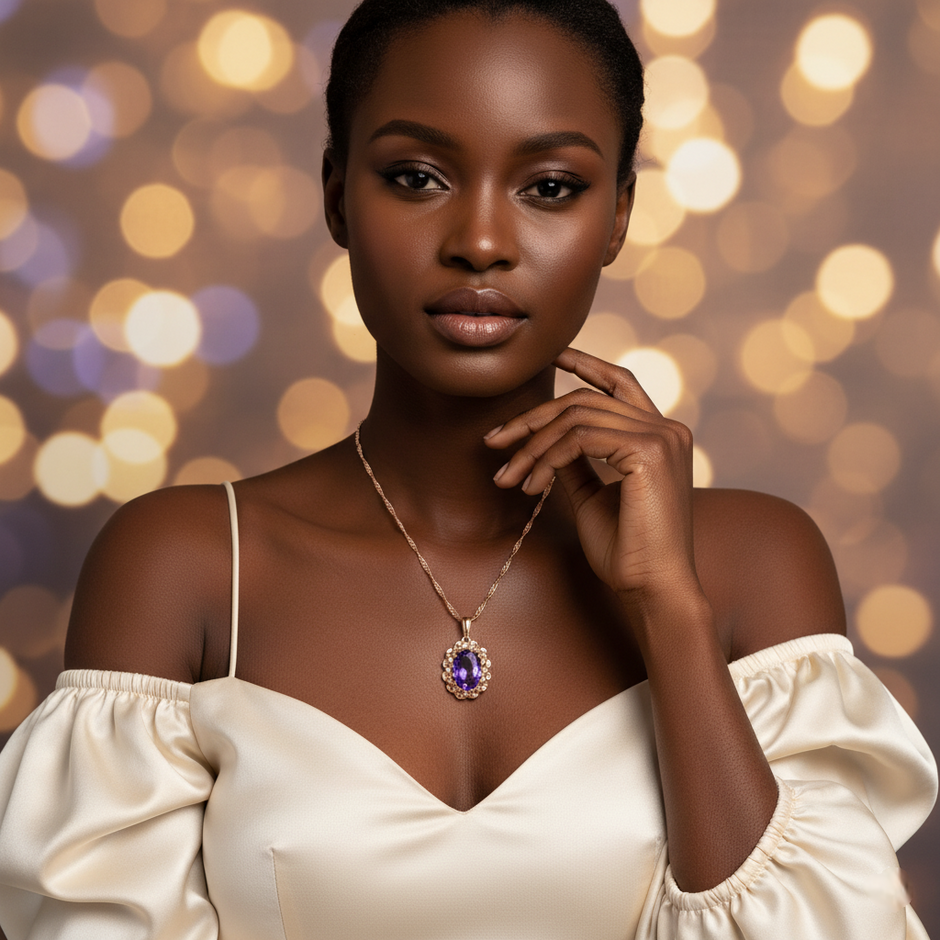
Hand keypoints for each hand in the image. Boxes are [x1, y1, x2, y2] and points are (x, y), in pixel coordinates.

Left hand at [486, 347, 702, 612]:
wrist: (652, 588)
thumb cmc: (626, 550)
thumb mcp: (593, 496)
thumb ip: (577, 461)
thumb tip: (546, 439)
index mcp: (661, 435)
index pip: (620, 382)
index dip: (585, 363)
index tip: (551, 356)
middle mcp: (668, 428)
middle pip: (584, 401)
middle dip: (532, 419)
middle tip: (494, 442)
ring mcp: (662, 437)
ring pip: (576, 418)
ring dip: (532, 447)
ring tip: (508, 476)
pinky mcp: (649, 451)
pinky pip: (579, 439)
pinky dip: (546, 459)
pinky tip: (531, 486)